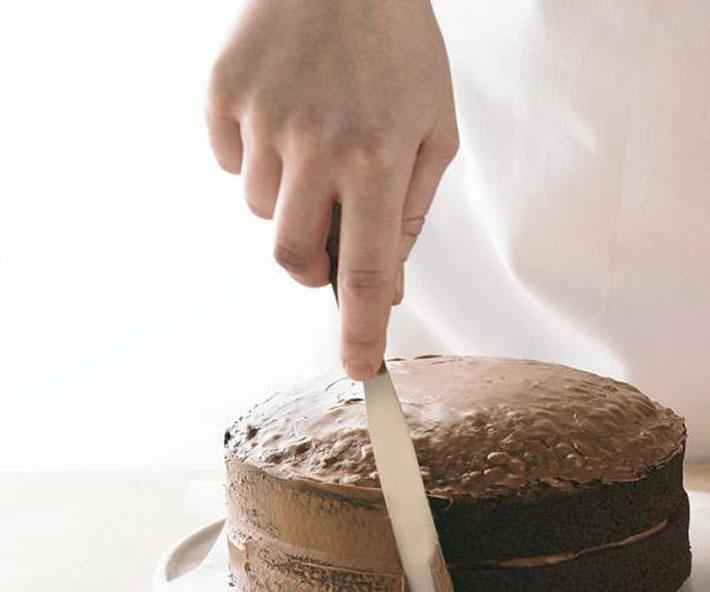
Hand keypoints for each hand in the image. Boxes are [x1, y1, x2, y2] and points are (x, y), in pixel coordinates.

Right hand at [206, 0, 458, 379]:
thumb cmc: (402, 51)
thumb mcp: (434, 131)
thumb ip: (410, 214)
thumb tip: (386, 287)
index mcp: (379, 159)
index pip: (364, 273)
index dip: (359, 331)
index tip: (357, 372)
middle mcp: (317, 145)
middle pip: (293, 258)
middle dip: (313, 267)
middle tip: (333, 237)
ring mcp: (263, 117)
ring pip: (262, 209)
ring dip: (290, 198)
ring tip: (317, 139)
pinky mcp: (224, 92)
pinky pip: (230, 160)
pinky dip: (256, 157)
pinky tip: (285, 113)